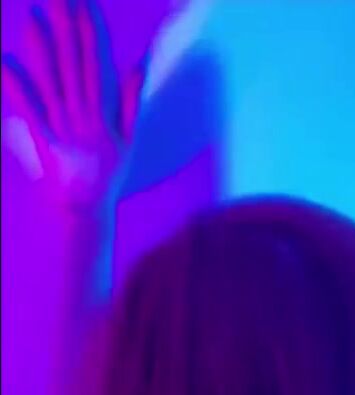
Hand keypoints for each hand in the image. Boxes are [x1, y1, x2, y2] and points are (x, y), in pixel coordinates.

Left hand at [2, 0, 144, 213]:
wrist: (85, 211)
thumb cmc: (106, 176)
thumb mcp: (126, 140)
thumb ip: (131, 101)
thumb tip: (140, 64)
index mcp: (103, 111)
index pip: (96, 61)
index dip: (91, 29)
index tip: (86, 2)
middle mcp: (83, 114)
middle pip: (72, 62)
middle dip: (65, 26)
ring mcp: (64, 128)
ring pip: (51, 80)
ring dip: (40, 48)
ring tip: (30, 16)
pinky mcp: (46, 143)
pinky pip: (28, 110)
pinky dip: (15, 87)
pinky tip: (4, 63)